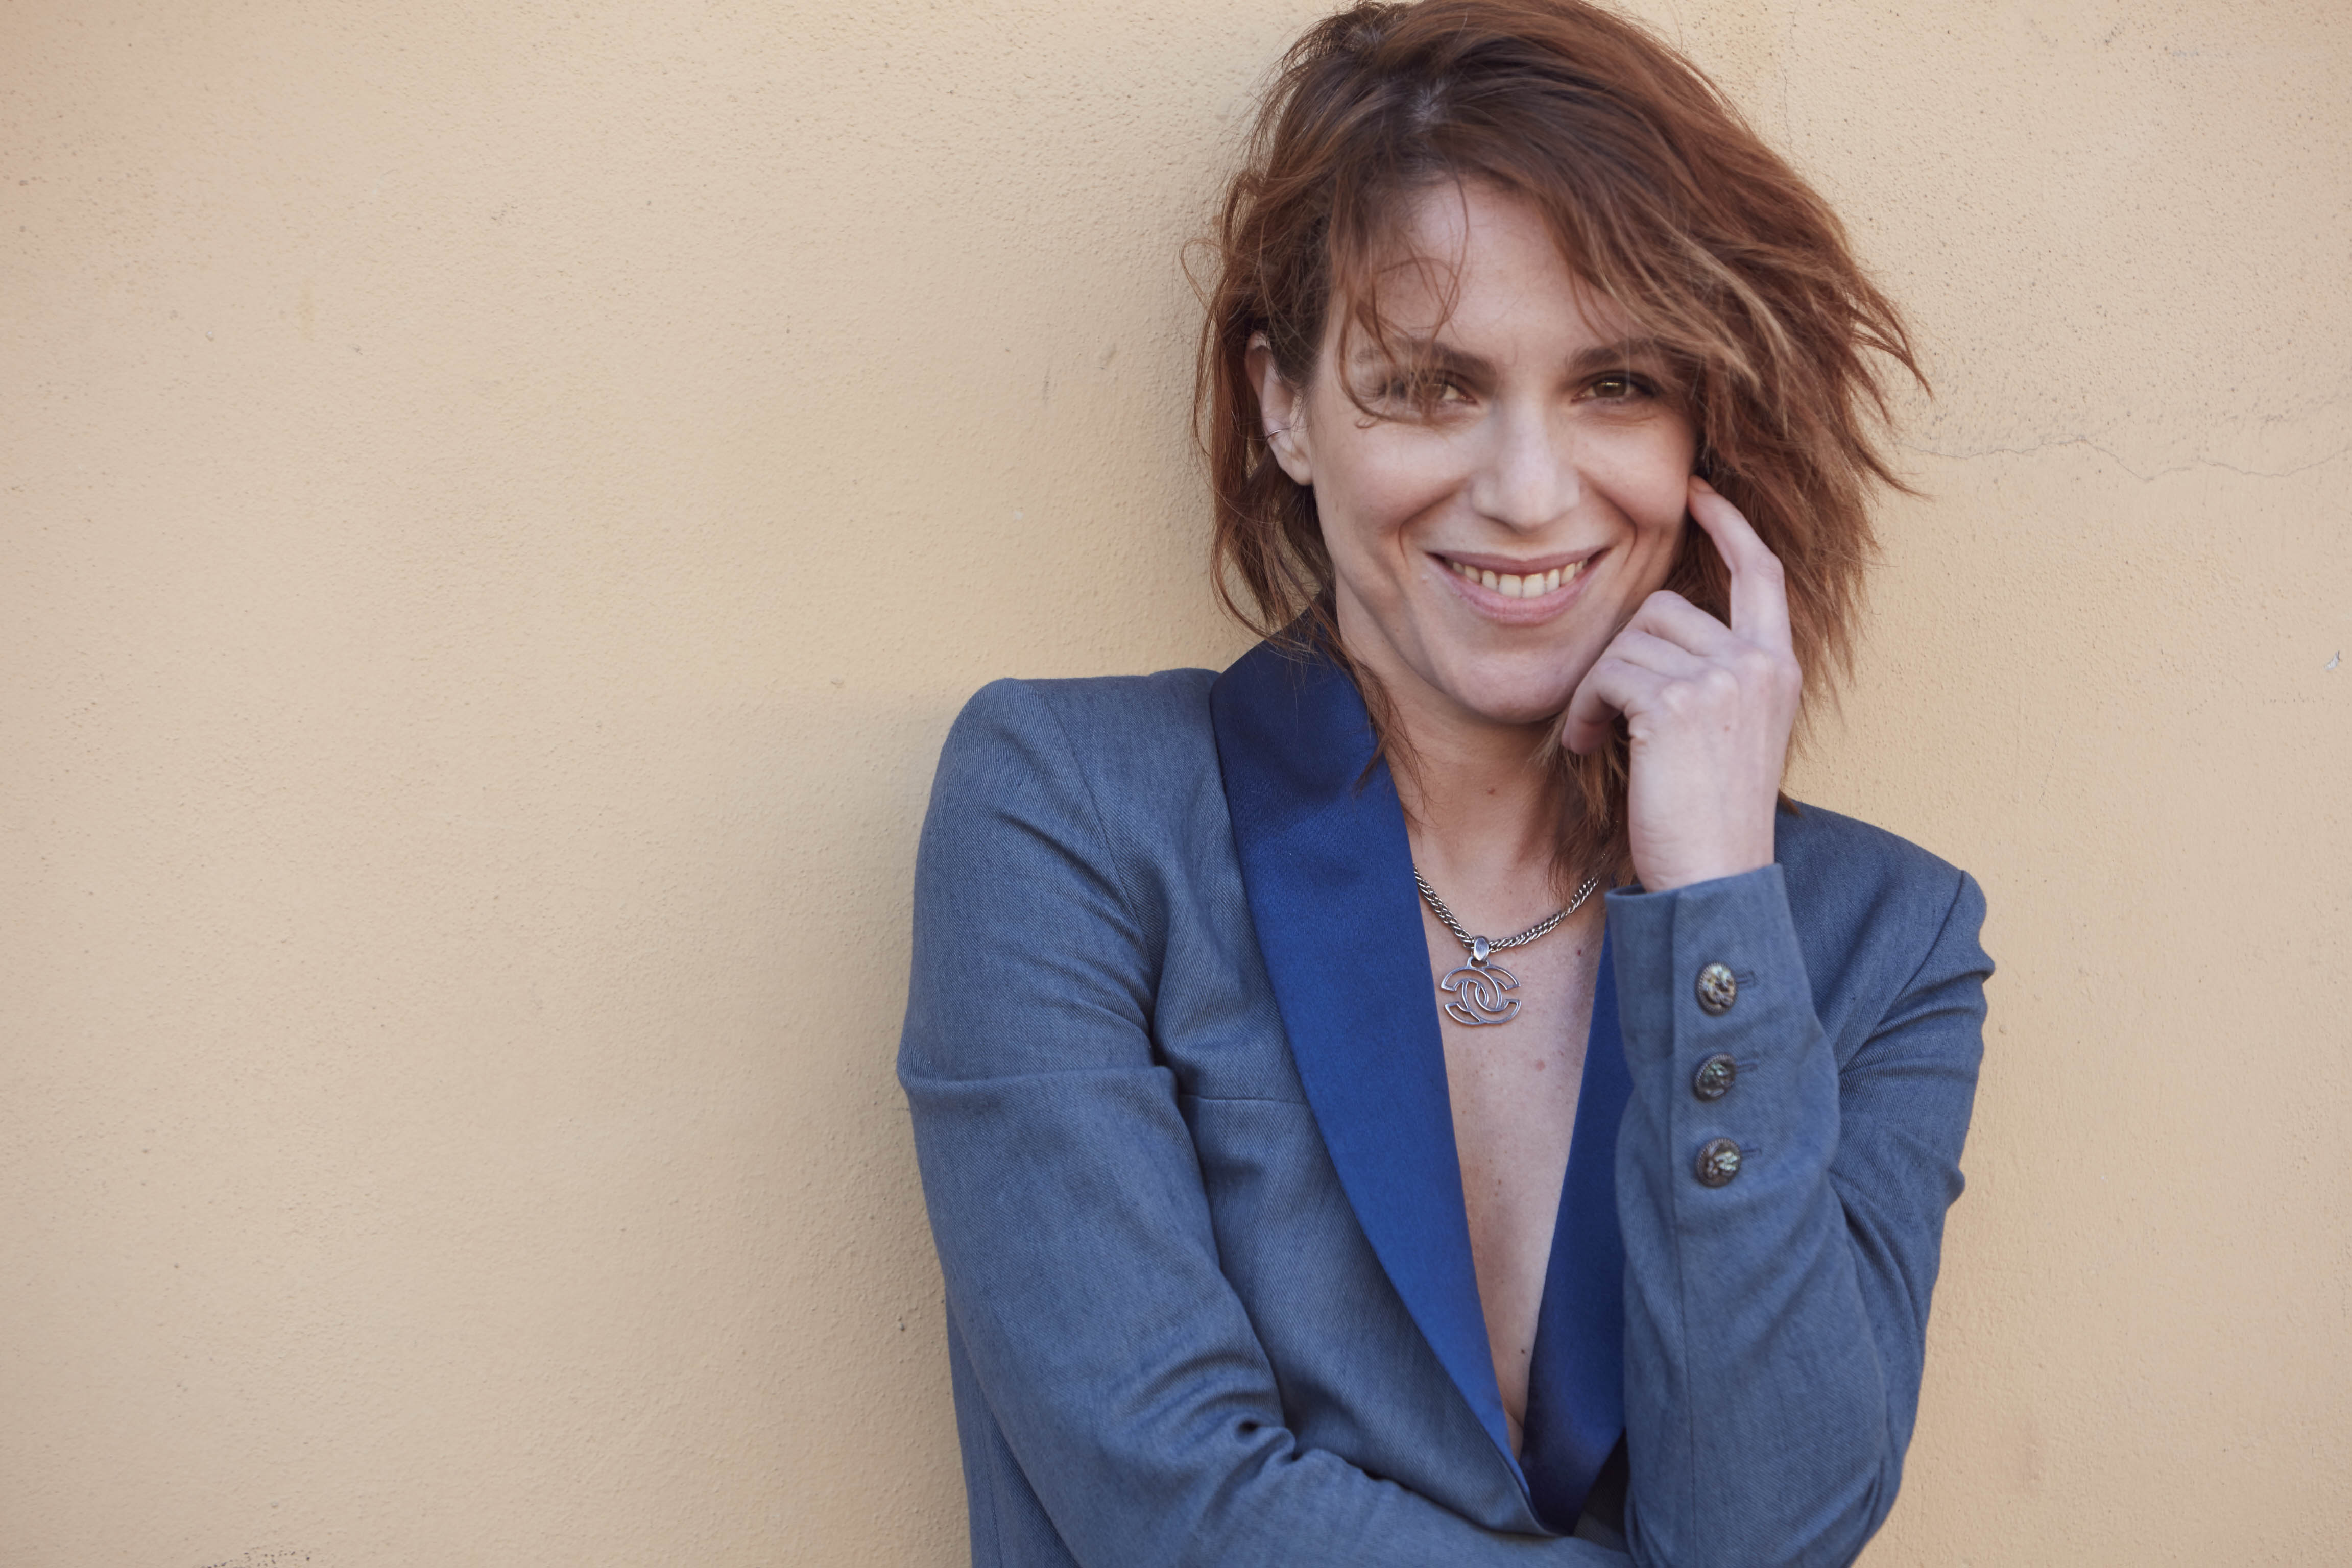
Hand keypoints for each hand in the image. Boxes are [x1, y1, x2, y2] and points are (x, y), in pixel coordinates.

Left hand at [1561, 476, 1801, 892]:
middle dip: (1622, 655)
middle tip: (1608, 713)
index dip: (1729, 526)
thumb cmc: (1709, 817)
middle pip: (1663, 608)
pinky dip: (1586, 711)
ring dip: (1598, 689)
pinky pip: (1607, 675)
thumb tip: (1654, 629)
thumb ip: (1711, 676)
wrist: (1716, 880)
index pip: (1760, 574)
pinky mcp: (1678, 703)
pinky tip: (1593, 748)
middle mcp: (1758, 664)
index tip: (1697, 492)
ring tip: (1603, 739)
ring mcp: (1723, 680)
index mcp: (1778, 667)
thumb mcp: (1727, 733)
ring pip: (1628, 642)